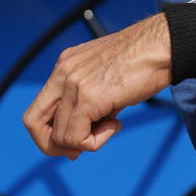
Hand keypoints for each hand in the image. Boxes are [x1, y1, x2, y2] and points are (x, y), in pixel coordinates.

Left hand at [23, 13, 171, 158]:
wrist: (162, 46)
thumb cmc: (144, 63)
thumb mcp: (107, 84)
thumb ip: (88, 112)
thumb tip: (73, 149)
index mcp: (64, 66)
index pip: (37, 110)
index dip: (50, 133)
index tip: (76, 140)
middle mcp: (63, 73)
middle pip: (33, 123)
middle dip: (53, 145)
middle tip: (82, 146)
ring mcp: (73, 83)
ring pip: (59, 136)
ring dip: (85, 142)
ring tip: (112, 126)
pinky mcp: (89, 96)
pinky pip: (76, 137)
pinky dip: (94, 142)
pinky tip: (116, 124)